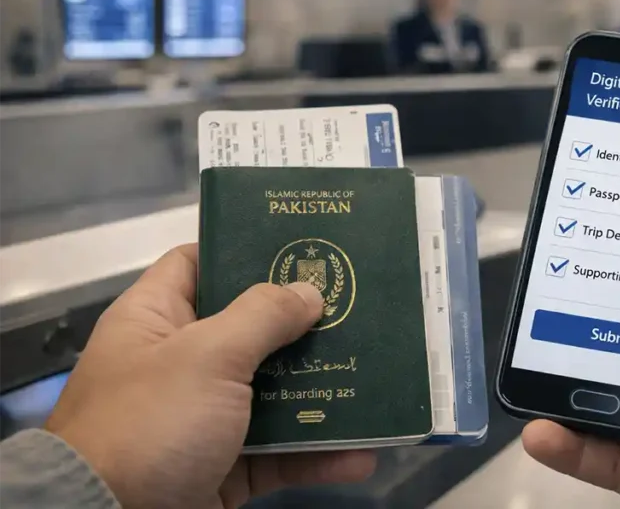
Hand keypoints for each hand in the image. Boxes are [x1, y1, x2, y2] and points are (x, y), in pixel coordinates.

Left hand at [45, 245, 375, 508]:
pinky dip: (318, 455)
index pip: (198, 264)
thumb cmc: (150, 422)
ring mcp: (204, 418)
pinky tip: (362, 453)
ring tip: (375, 378)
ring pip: (274, 394)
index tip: (303, 247)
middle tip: (361, 308)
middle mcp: (179, 363)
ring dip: (323, 392)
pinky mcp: (225, 467)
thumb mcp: (207, 356)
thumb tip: (309, 291)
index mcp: (156, 319)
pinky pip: (280, 452)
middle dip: (306, 325)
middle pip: (252, 330)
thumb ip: (263, 316)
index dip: (245, 250)